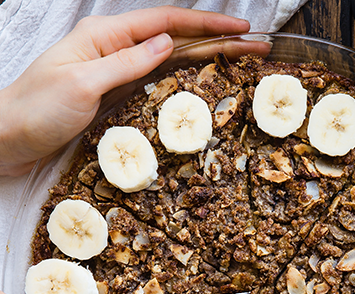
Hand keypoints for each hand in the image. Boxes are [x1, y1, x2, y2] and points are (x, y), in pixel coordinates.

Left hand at [0, 7, 249, 175]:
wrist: (7, 138)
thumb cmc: (36, 110)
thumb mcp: (82, 84)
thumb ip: (126, 62)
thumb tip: (168, 43)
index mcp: (107, 36)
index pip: (168, 22)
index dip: (208, 24)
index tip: (241, 28)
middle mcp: (117, 49)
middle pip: (178, 38)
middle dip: (219, 40)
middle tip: (256, 47)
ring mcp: (120, 70)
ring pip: (174, 59)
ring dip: (209, 58)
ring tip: (242, 62)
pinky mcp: (120, 92)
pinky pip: (161, 80)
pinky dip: (187, 78)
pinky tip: (205, 81)